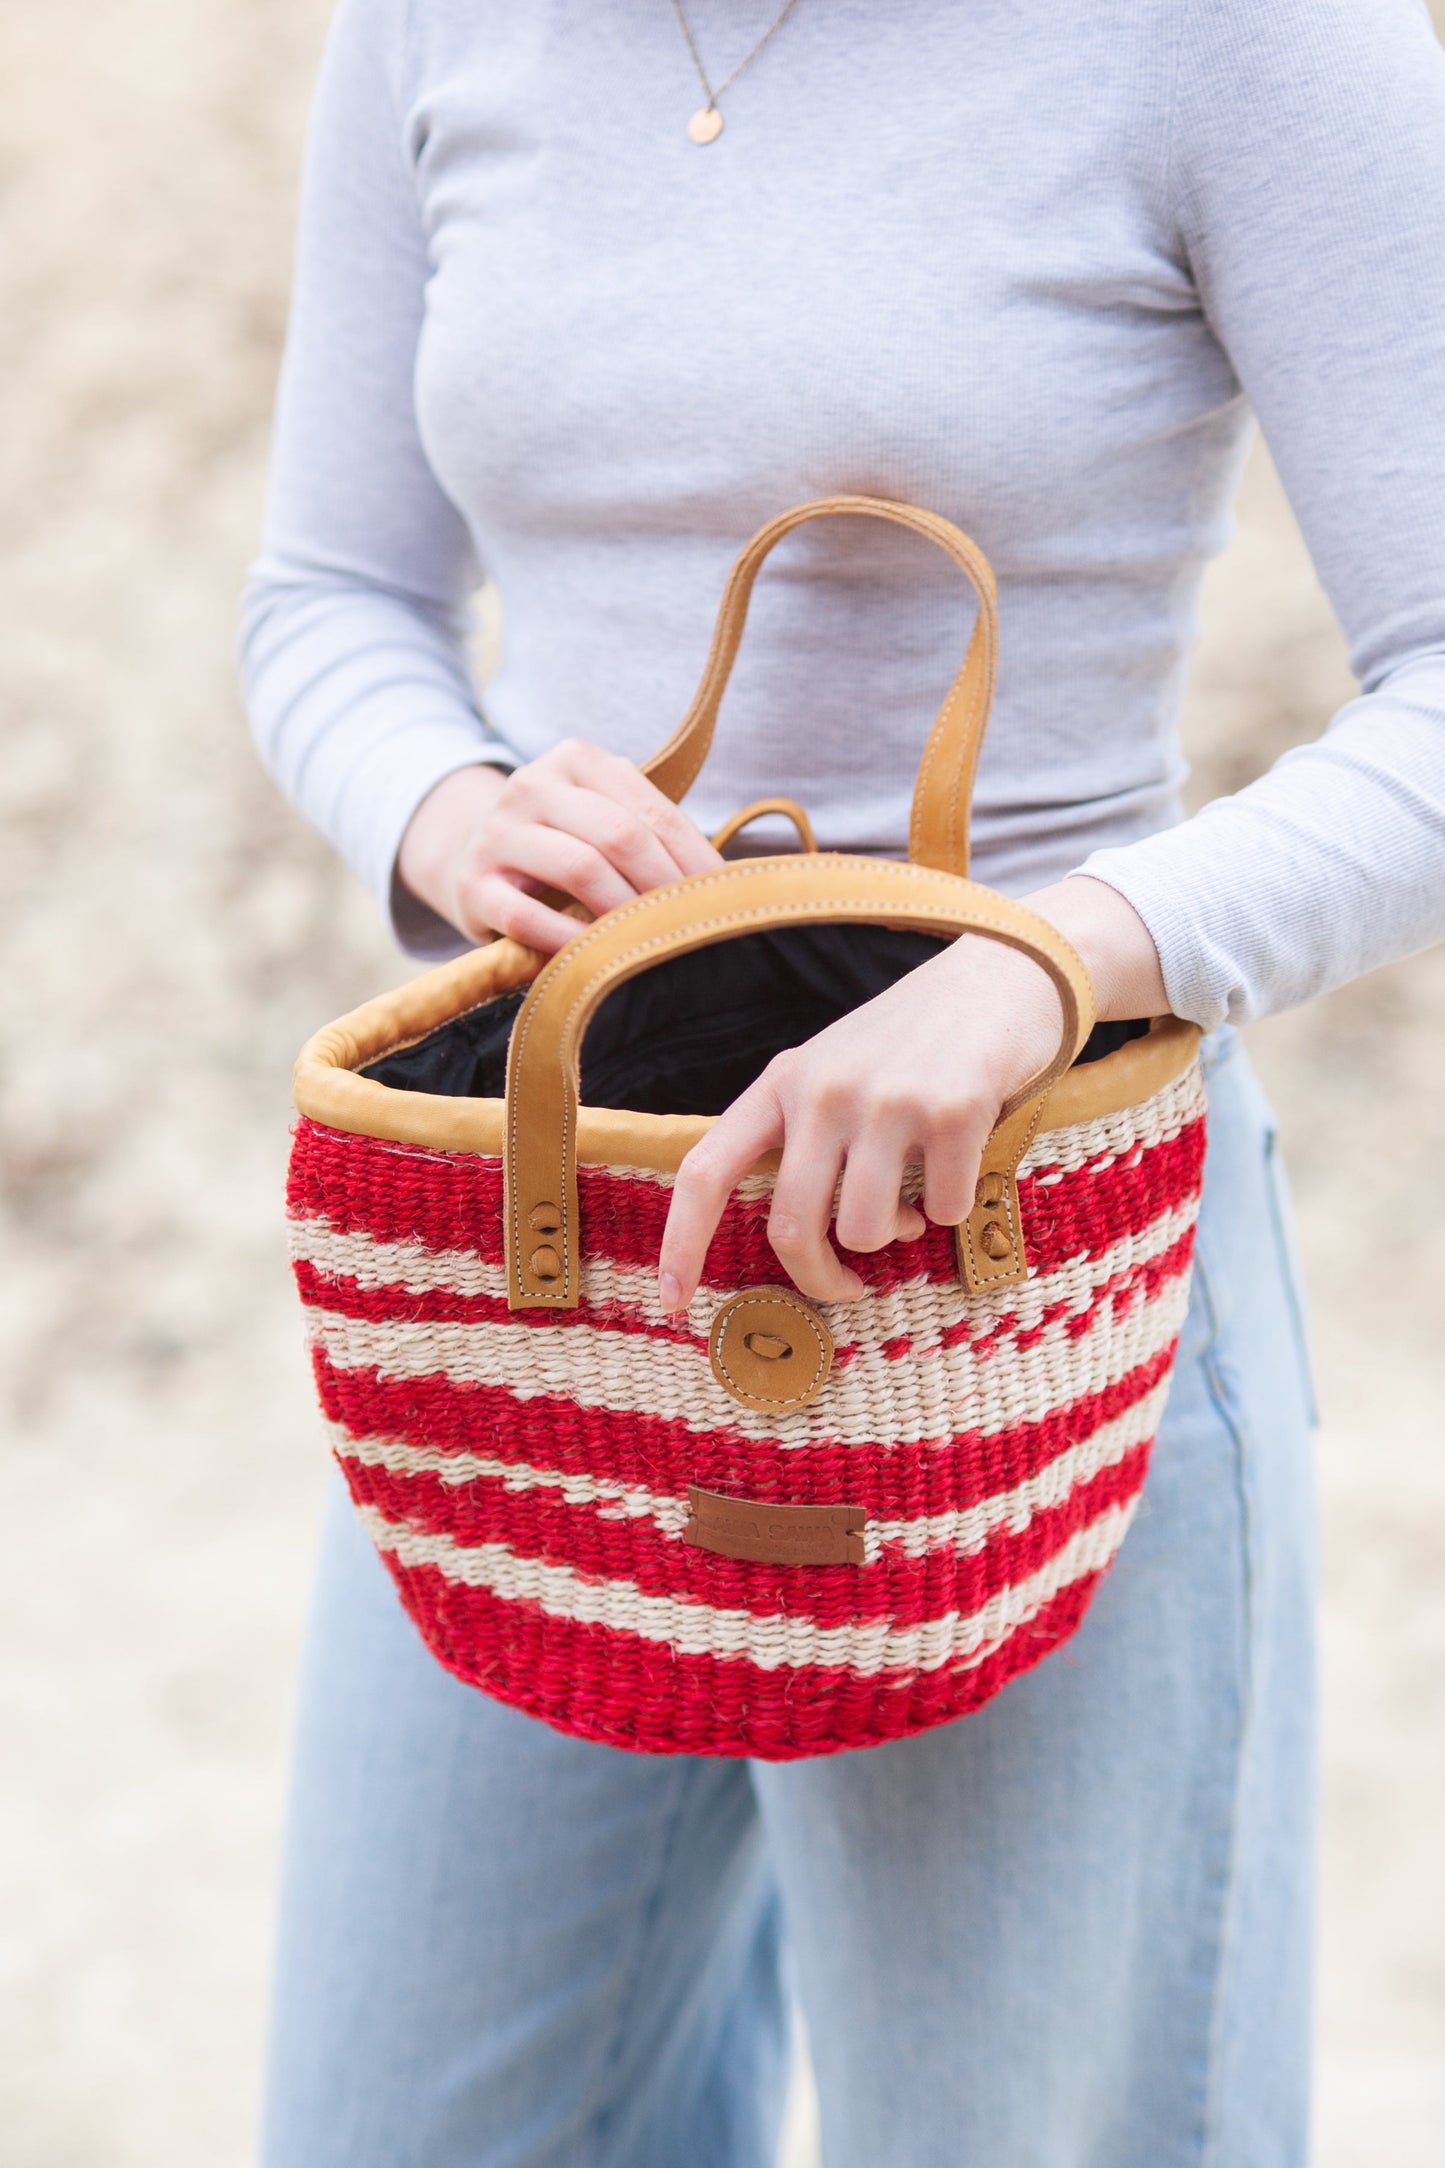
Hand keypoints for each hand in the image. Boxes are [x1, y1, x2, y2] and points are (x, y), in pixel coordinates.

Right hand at [397, 741, 722, 953]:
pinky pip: (527, 915)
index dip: (695, 859)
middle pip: (619, 835)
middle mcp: (532, 784)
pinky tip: (594, 961)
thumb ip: (652, 832)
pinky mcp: (472, 883)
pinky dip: (568, 941)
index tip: (724, 901)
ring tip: (650, 944)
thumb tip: (726, 884)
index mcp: (577, 759)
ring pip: (578, 868)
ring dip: (623, 913)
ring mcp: (497, 832)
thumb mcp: (603, 818)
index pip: (652, 811)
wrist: (472, 859)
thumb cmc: (563, 845)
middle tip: (693, 928)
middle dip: (664, 887)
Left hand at [658, 875, 1167, 1308]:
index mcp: (782, 1081)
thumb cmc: (913, 1041)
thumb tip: (789, 1238)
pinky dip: (951, 1207)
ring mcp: (886, 1099)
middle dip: (819, 1278)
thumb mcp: (834, 1069)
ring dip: (894, 1235)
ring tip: (912, 1202)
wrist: (1003, 974)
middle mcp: (823, 1089)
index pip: (707, 1170)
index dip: (681, 1244)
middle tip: (847, 1289)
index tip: (671, 1304)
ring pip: (863, 1232)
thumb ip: (800, 1135)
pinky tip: (957, 1165)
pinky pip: (940, 1211)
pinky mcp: (953, 1110)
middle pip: (790, 1226)